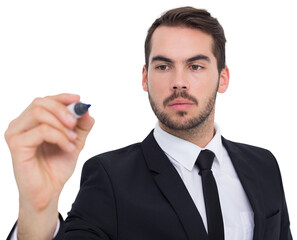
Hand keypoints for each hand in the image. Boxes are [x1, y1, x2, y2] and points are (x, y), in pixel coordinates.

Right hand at [5, 93, 94, 237]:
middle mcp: (20, 124)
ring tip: (72, 140)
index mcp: (31, 121)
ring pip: (40, 113)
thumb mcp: (75, 141)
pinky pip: (42, 131)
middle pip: (40, 102)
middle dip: (63, 110)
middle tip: (75, 123)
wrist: (49, 191)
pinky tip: (68, 148)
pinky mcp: (16, 145)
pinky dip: (59, 137)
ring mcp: (16, 134)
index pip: (44, 100)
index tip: (79, 99)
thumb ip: (81, 125)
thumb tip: (86, 109)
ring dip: (61, 125)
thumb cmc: (57, 167)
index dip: (62, 97)